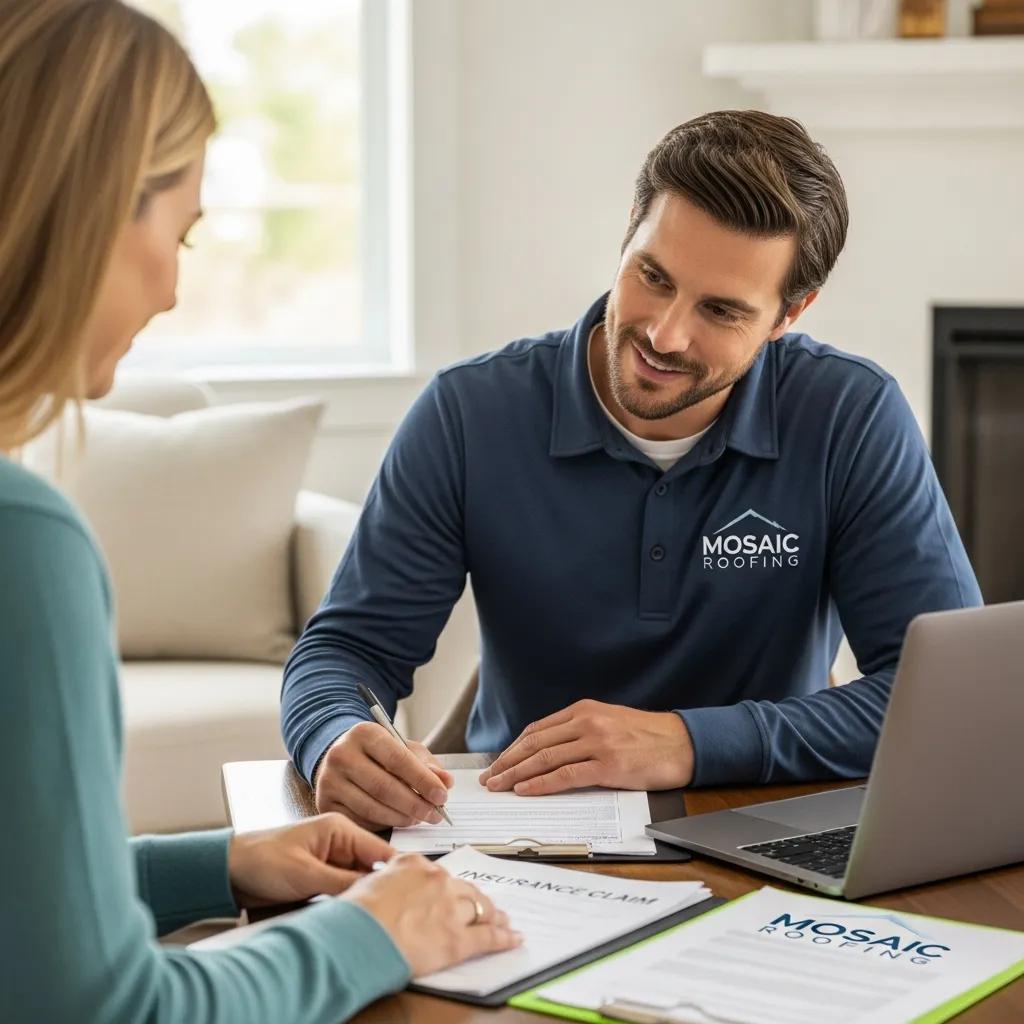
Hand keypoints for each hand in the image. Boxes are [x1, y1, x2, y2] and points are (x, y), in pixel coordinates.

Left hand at [228, 813, 394, 908]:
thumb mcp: (305, 873)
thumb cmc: (260, 860)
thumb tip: (376, 892)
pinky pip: (345, 891)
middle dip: (381, 889)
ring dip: (363, 897)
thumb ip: (343, 882)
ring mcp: (331, 862)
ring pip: (360, 882)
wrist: (226, 872)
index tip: (409, 894)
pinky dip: (349, 903)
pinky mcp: (321, 879)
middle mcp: (340, 843)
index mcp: (340, 829)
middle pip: (374, 868)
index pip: (382, 850)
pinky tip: (352, 915)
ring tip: (373, 915)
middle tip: (391, 911)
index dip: (397, 872)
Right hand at [314, 721, 453, 829]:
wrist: (342, 758)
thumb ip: (427, 765)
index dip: (422, 780)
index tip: (442, 795)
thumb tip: (445, 782)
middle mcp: (342, 755)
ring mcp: (329, 781)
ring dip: (402, 818)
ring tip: (420, 818)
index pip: (397, 759)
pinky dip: (383, 825)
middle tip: (436, 814)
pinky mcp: (325, 804)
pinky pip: (360, 821)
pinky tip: (398, 820)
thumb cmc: (379, 754)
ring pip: (372, 808)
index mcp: (364, 733)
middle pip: (384, 787)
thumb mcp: (405, 749)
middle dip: (415, 804)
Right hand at [344, 853, 521, 975]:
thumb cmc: (354, 914)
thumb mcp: (368, 883)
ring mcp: (450, 909)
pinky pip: (488, 937)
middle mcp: (437, 881)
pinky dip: (504, 938)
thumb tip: (389, 887)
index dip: (448, 887)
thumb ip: (388, 881)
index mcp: (415, 865)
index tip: (452, 891)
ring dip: (493, 915)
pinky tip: (513, 938)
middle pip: (465, 890)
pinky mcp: (457, 940)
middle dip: (477, 899)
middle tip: (486, 906)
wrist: (357, 936)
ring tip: (502, 921)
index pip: (439, 874)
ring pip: (481, 909)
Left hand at [478, 699, 693, 794]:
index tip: (497, 763)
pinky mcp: (608, 765)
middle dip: (507, 762)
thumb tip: (546, 751)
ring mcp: (597, 742)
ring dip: (516, 774)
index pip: (537, 730)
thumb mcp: (608, 721)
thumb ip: (579, 731)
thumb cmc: (646, 736)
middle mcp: (586, 722)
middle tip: (488, 779)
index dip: (513, 748)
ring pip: (545, 758)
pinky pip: (566, 775)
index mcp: (583, 710)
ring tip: (499, 787)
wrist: (682, 743)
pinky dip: (541, 783)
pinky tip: (526, 790)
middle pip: (535, 743)